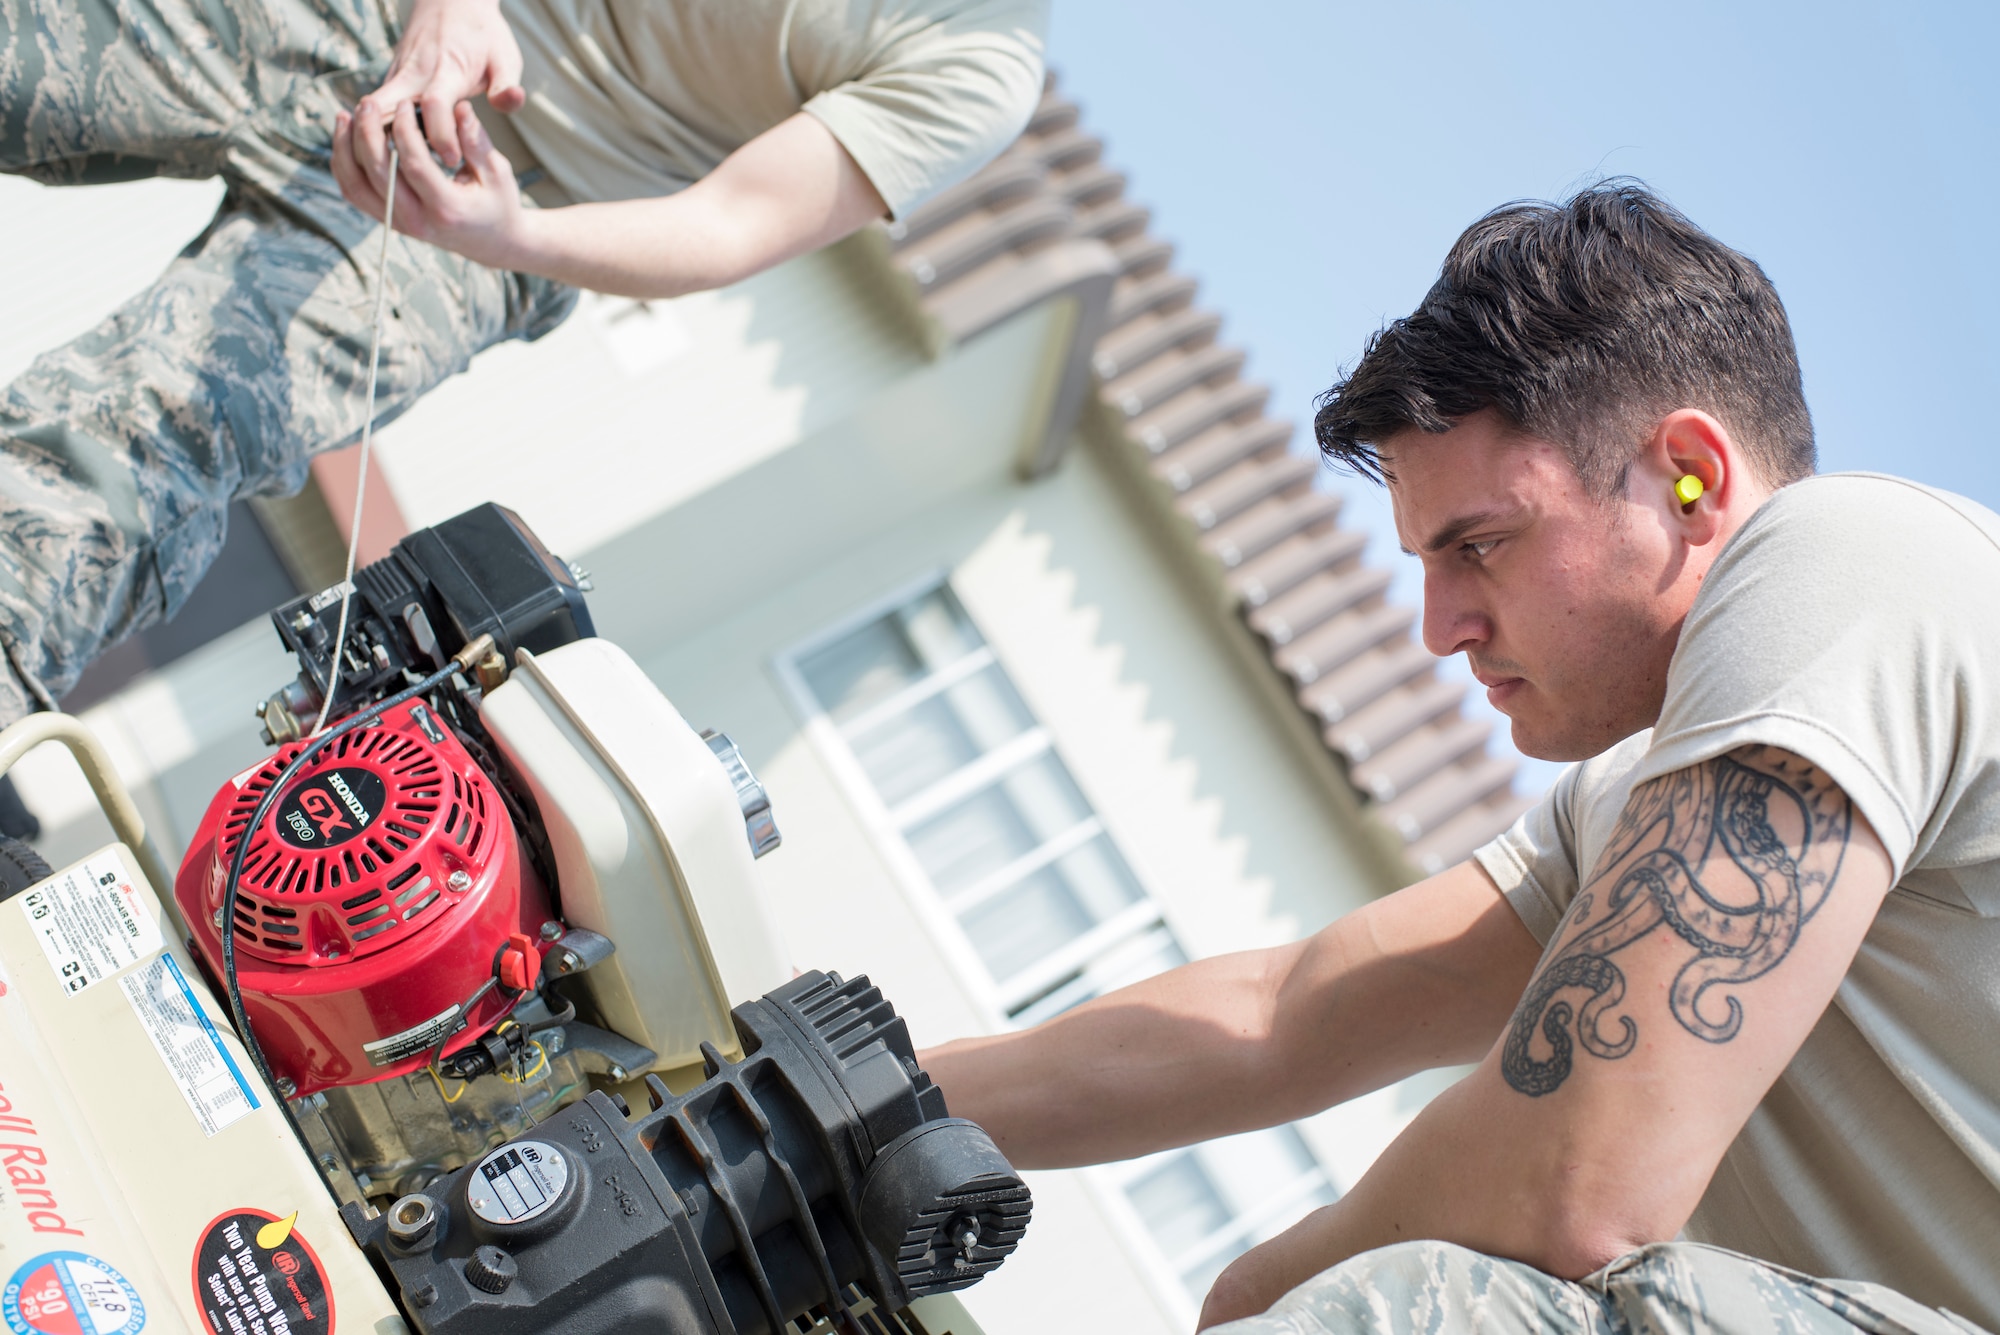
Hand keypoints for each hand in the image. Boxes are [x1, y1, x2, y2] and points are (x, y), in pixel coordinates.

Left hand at [332, 102, 531, 270]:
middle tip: (367, 101)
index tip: (405, 103)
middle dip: (367, 132)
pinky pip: (354, 192)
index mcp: (447, 209)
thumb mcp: (497, 173)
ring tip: (345, 115)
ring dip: (345, 147)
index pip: (414, 165)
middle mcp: (418, 221)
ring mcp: (399, 224)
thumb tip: (460, 107)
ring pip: (356, 185)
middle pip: (378, 173)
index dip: (404, 130)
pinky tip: (345, 137)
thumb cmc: (497, 203)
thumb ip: (476, 141)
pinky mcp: (388, 220)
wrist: (491, 242)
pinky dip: (342, 164)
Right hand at [350, 0, 523, 189]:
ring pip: (374, 114)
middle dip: (390, 146)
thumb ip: (506, 84)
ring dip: (375, 143)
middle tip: (403, 180)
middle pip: (386, 112)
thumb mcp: (505, 57)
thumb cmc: (483, 34)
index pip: (436, 105)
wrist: (451, 0)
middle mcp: (413, 74)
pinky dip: (376, 134)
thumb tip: (512, 101)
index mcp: (446, 71)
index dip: (442, 136)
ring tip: (388, 179)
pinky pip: (377, 112)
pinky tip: (388, 162)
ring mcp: (397, 77)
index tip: (453, 162)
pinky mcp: (391, 81)